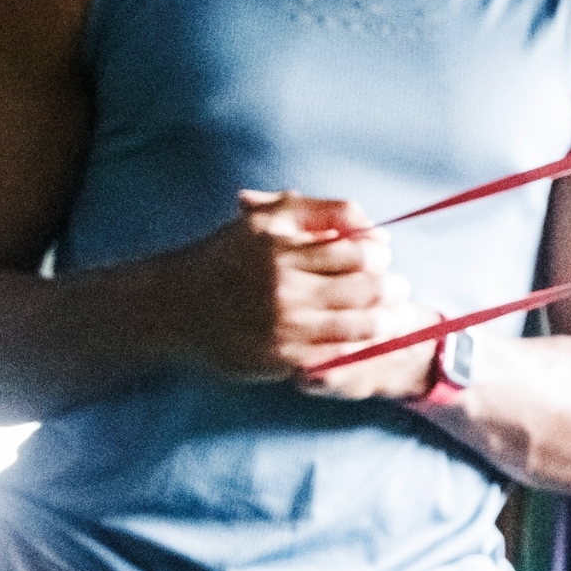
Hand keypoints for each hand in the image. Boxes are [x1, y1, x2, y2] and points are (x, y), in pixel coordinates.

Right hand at [169, 191, 438, 398]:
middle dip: (393, 288)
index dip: (380, 253)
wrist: (171, 307)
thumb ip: (319, 210)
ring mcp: (283, 329)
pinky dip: (359, 347)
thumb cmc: (226, 256)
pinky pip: (338, 356)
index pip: (360, 252)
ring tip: (393, 315)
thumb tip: (370, 223)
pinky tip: (363, 339)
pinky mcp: (280, 359)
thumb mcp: (264, 219)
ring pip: (362, 327)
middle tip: (399, 288)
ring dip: (387, 320)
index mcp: (284, 252)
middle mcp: (284, 291)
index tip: (380, 255)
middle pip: (368, 290)